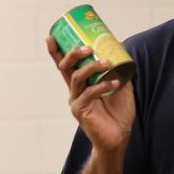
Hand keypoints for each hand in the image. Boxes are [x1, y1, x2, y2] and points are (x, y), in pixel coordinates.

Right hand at [46, 36, 134, 152]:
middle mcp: (75, 91)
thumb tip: (121, 48)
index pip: (65, 65)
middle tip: (87, 47)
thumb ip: (120, 71)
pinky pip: (89, 94)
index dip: (56, 51)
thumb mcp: (121, 87)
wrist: (119, 137)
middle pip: (65, 68)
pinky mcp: (81, 111)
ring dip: (91, 67)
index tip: (51, 36)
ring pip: (77, 78)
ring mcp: (76, 101)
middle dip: (73, 54)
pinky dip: (102, 86)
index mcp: (81, 84)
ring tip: (107, 62)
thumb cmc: (118, 113)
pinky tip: (115, 83)